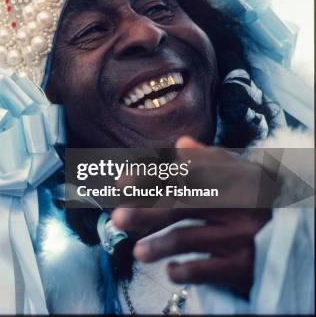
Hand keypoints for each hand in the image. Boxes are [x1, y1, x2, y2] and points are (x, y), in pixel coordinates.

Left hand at [110, 136, 272, 298]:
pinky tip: (171, 270)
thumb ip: (209, 160)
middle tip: (117, 218)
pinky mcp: (244, 266)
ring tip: (138, 252)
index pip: (183, 174)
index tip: (122, 182)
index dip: (151, 177)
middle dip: (144, 211)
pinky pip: (205, 270)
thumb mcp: (240, 175)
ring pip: (186, 238)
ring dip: (157, 245)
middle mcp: (235, 204)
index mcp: (230, 178)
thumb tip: (181, 142)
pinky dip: (183, 271)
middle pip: (180, 204)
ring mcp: (240, 236)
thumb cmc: (258, 202)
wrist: (302, 235)